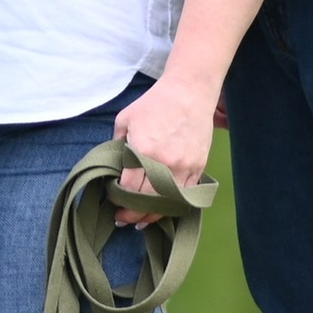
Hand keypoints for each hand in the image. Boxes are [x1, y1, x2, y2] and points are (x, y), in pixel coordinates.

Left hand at [109, 78, 218, 221]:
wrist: (188, 93)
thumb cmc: (153, 104)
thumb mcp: (125, 120)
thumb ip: (117, 145)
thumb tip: (115, 168)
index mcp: (143, 151)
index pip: (129, 188)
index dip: (119, 200)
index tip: (113, 203)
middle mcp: (165, 163)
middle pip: (149, 200)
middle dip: (134, 213)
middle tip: (124, 219)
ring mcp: (185, 167)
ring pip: (169, 202)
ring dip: (155, 214)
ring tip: (142, 220)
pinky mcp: (199, 167)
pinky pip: (187, 195)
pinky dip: (174, 204)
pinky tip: (164, 207)